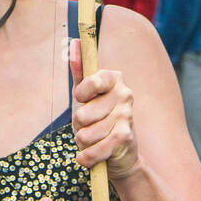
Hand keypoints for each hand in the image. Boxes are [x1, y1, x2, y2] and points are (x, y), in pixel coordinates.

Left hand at [69, 37, 139, 181]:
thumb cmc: (98, 117)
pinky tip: (86, 156)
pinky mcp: (125, 138)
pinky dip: (86, 157)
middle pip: (83, 113)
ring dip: (82, 141)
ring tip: (91, 139)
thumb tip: (73, 42)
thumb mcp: (86, 94)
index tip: (80, 98)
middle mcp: (125, 94)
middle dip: (78, 124)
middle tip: (87, 124)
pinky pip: (94, 150)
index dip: (81, 93)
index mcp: (114, 78)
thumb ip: (79, 70)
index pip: (92, 80)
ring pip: (86, 133)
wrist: (120, 152)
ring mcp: (126, 116)